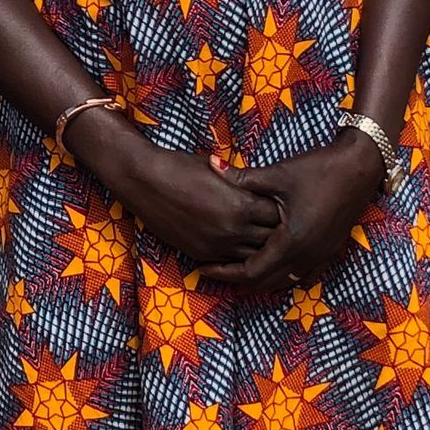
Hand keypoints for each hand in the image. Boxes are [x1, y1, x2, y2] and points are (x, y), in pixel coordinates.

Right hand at [83, 121, 281, 269]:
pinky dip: (238, 255)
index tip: (284, 205)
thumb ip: (246, 185)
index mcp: (242, 205)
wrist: (145, 181)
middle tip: (281, 224)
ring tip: (263, 237)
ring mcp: (217, 246)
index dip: (284, 210)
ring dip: (259, 247)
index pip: (279, 215)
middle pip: (270, 239)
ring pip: (253, 256)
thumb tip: (267, 190)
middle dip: (277, 232)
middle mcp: (233, 230)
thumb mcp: (222, 173)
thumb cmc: (182, 168)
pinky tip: (241, 246)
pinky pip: (230, 262)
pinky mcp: (201, 254)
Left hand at [200, 137, 385, 296]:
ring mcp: (321, 256)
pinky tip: (272, 264)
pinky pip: (302, 276)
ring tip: (237, 267)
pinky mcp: (329, 251)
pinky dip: (283, 275)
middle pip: (265, 283)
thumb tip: (211, 164)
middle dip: (237, 279)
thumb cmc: (319, 168)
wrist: (361, 166)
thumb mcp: (277, 173)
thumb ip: (241, 177)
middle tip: (215, 269)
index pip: (250, 272)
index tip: (204, 267)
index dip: (224, 272)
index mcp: (291, 241)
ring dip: (260, 278)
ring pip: (284, 282)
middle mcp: (307, 256)